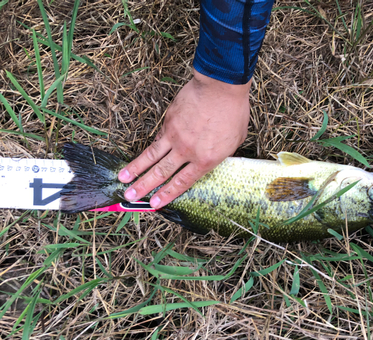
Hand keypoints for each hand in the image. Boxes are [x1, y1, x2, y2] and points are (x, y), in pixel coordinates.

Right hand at [118, 69, 249, 207]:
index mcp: (205, 160)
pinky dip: (147, 149)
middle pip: (162, 173)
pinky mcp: (168, 121)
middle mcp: (187, 151)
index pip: (183, 182)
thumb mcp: (235, 141)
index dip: (168, 194)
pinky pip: (157, 139)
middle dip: (144, 187)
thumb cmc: (233, 112)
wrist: (220, 87)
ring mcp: (175, 136)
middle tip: (130, 197)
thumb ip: (221, 153)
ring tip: (122, 179)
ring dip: (136, 169)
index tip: (155, 204)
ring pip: (151, 156)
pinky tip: (140, 156)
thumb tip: (214, 157)